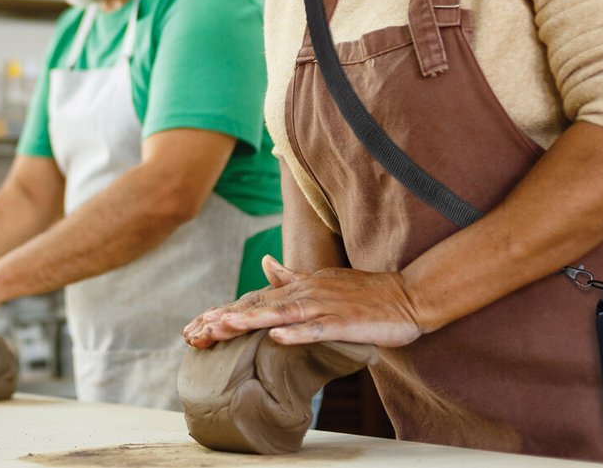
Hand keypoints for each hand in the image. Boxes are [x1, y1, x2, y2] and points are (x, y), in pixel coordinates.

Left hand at [182, 256, 425, 348]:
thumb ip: (293, 276)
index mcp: (299, 288)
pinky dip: (298, 333)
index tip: (194, 327)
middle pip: (258, 307)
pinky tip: (277, 338)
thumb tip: (266, 263)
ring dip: (250, 321)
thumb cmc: (366, 294)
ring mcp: (325, 307)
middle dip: (224, 320)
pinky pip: (318, 329)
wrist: (408, 296)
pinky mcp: (345, 322)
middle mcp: (306, 294)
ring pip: (281, 314)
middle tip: (193, 333)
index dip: (223, 313)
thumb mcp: (324, 281)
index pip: (253, 301)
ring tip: (221, 328)